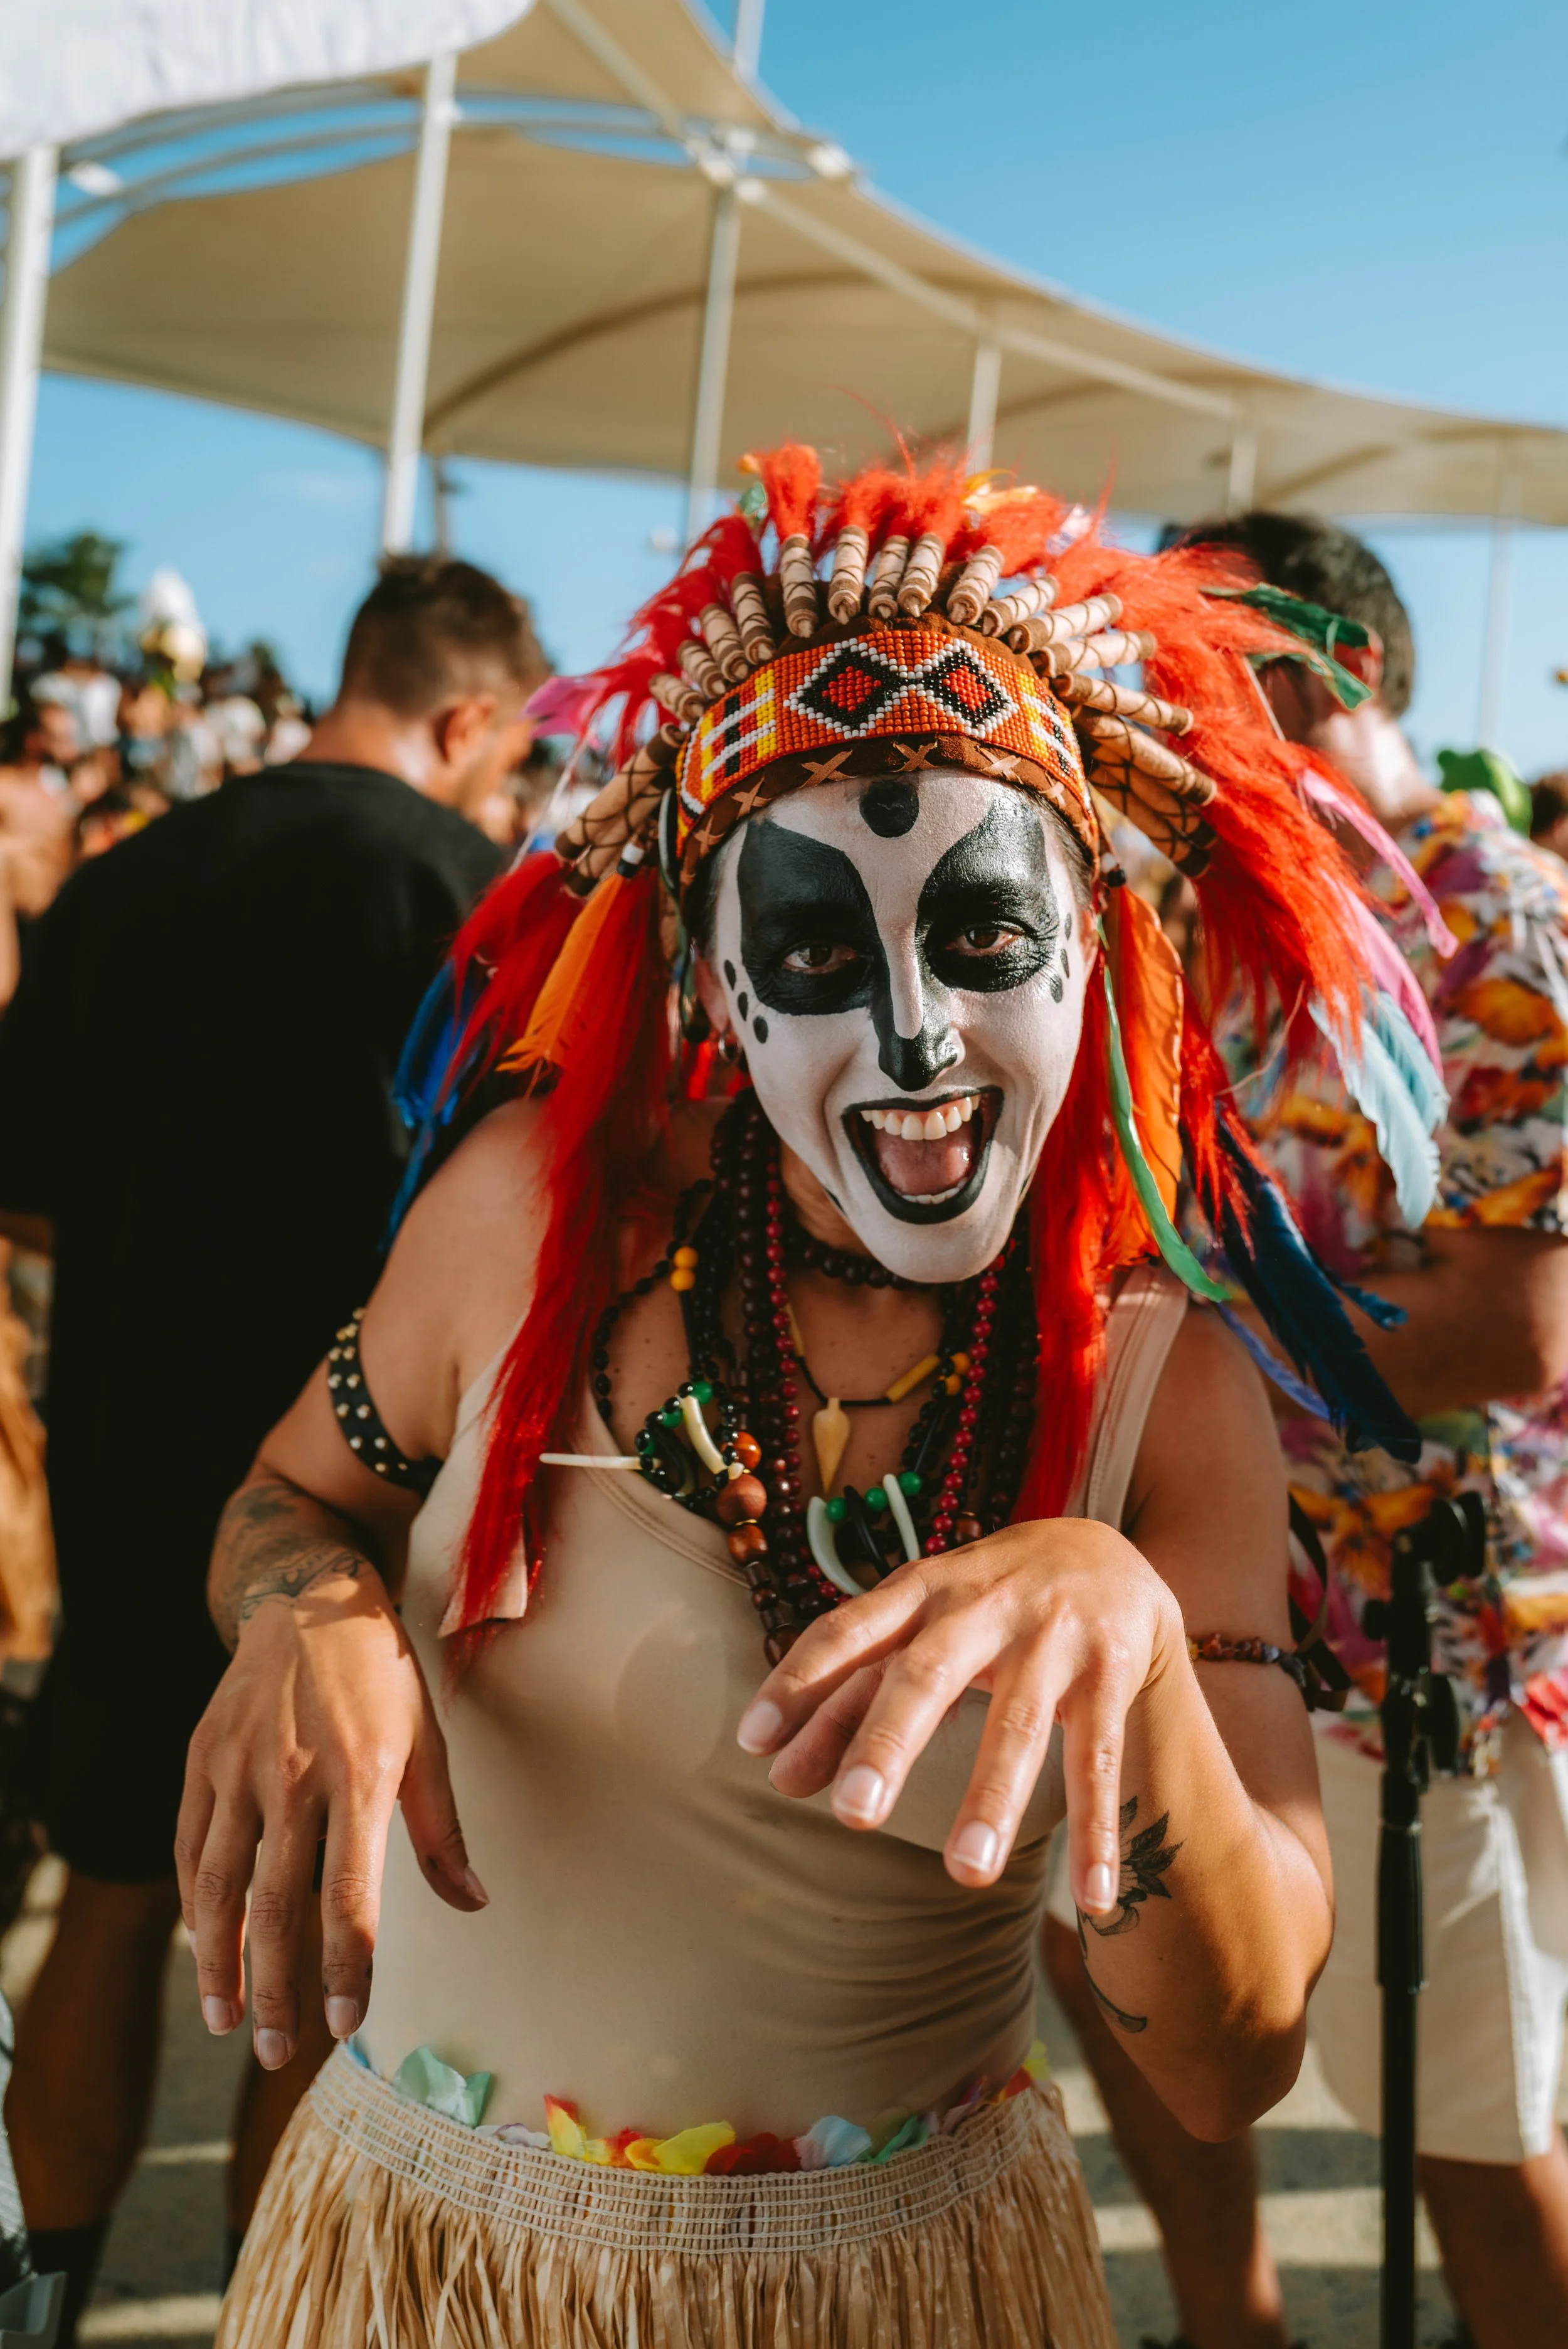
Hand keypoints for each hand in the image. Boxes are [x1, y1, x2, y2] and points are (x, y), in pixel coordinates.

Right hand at [174, 1569, 485, 2069]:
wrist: (309, 1600)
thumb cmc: (381, 1679)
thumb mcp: (428, 1742)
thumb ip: (441, 1833)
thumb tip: (472, 1905)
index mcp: (360, 1779)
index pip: (350, 1898)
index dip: (347, 1969)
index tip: (346, 2026)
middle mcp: (293, 1779)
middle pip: (275, 1908)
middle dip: (274, 1991)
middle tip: (274, 2053)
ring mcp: (238, 1769)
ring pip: (221, 1887)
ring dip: (219, 1963)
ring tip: (224, 2023)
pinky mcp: (202, 1759)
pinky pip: (192, 1848)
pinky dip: (195, 1905)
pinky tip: (204, 1946)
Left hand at [736, 1519, 1182, 1910]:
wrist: (1100, 1550)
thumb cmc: (981, 1600)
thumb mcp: (914, 1625)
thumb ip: (847, 1693)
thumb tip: (776, 1774)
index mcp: (919, 1591)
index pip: (848, 1629)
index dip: (800, 1680)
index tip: (753, 1742)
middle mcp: (980, 1607)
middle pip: (926, 1672)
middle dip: (888, 1741)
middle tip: (852, 1814)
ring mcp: (1049, 1638)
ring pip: (1018, 1723)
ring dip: (992, 1797)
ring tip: (967, 1874)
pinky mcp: (1109, 1673)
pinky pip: (1100, 1759)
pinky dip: (1096, 1830)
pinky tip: (1094, 1899)